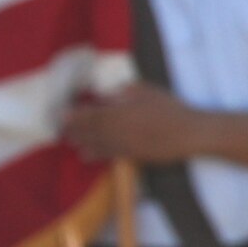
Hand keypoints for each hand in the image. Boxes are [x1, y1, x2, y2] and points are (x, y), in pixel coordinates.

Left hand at [63, 83, 195, 163]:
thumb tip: (105, 96)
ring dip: (80, 141)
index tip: (61, 114)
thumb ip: (122, 92)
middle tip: (59, 128)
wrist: (188, 133)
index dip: (74, 115)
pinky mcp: (132, 155)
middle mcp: (117, 130)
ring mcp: (123, 144)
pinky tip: (84, 154)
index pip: (90, 114)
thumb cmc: (168, 108)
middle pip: (89, 130)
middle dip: (73, 129)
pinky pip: (108, 154)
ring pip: (96, 143)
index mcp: (119, 112)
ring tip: (68, 139)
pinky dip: (94, 154)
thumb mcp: (144, 91)